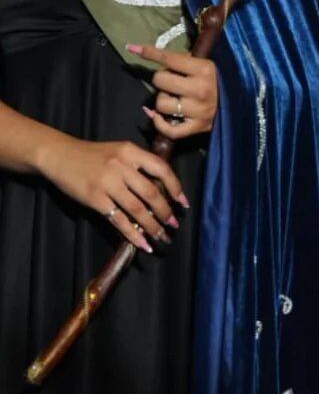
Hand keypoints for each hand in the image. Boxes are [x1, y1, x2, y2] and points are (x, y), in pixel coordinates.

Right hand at [37, 134, 186, 252]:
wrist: (60, 155)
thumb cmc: (93, 154)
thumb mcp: (120, 150)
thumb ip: (138, 164)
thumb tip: (161, 188)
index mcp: (132, 151)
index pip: (161, 168)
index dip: (175, 186)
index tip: (183, 202)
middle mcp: (122, 166)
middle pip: (151, 192)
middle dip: (165, 211)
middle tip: (173, 225)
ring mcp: (108, 183)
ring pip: (137, 208)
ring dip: (152, 225)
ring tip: (161, 236)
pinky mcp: (94, 199)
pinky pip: (117, 219)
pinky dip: (132, 233)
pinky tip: (142, 243)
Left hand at [129, 43, 218, 139]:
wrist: (238, 105)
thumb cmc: (217, 81)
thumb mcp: (206, 64)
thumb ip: (183, 59)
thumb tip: (151, 51)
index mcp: (204, 69)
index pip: (170, 59)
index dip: (150, 53)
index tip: (133, 48)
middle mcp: (200, 89)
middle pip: (160, 80)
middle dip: (162, 79)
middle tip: (171, 82)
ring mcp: (197, 110)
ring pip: (160, 103)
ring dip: (162, 100)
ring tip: (173, 98)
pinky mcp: (195, 127)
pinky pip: (167, 128)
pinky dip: (159, 122)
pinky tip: (158, 116)